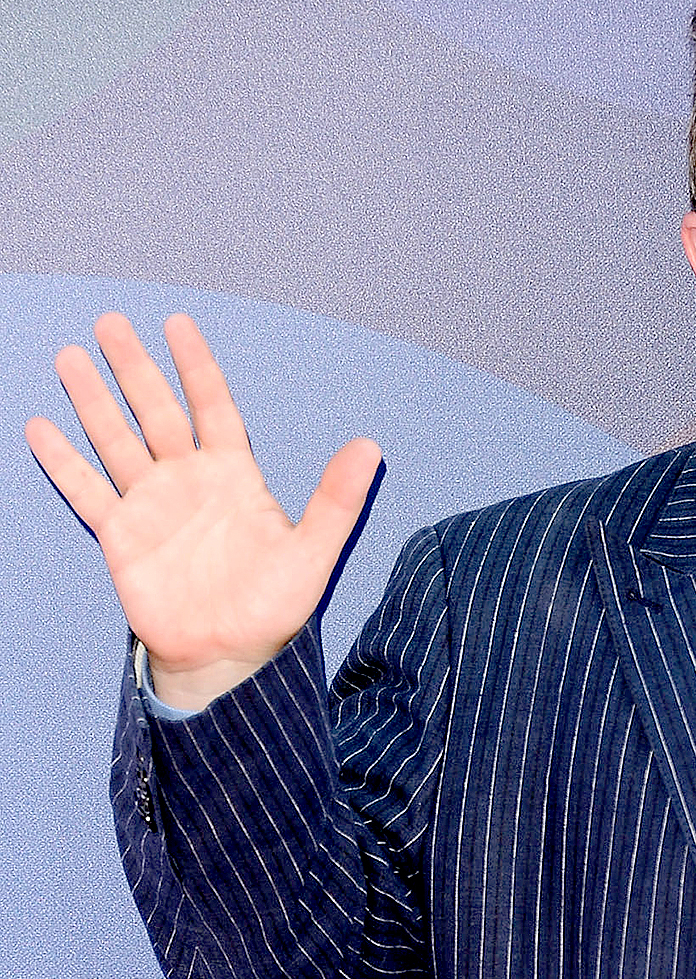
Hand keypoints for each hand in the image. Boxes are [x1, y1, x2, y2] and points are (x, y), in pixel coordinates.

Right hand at [27, 313, 379, 708]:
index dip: (197, 367)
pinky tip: (40, 426)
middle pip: (156, 412)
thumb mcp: (312, 551)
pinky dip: (64, 462)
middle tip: (110, 322)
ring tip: (68, 356)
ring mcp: (152, 506)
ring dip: (93, 401)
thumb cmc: (275, 607)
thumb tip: (372, 446)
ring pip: (116, 441)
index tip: (178, 323)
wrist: (230, 657)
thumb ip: (337, 499)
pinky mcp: (121, 537)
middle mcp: (189, 482)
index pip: (213, 408)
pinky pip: (87, 492)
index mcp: (234, 477)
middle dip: (134, 368)